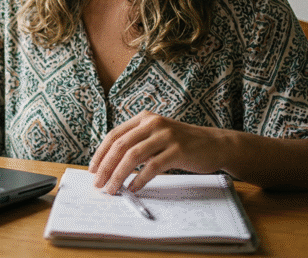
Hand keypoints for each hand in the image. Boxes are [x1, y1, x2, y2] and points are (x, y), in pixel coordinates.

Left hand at [88, 111, 229, 193]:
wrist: (215, 144)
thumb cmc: (182, 144)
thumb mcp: (157, 137)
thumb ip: (137, 144)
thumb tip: (110, 166)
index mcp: (144, 119)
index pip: (114, 135)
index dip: (100, 153)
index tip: (92, 170)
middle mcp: (153, 123)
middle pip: (120, 145)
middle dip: (106, 167)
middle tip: (98, 184)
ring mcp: (166, 136)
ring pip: (133, 156)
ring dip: (119, 175)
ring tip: (112, 189)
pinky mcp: (178, 150)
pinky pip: (153, 166)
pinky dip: (140, 179)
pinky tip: (133, 188)